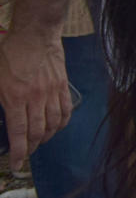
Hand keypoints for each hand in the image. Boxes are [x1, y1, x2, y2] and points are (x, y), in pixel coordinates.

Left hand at [0, 30, 70, 169]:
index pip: (19, 133)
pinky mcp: (63, 85)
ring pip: (53, 123)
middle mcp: (36, 98)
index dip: (18, 152)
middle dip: (31, 147)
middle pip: (38, 132)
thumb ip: (1, 101)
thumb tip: (3, 118)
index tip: (16, 164)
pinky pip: (65, 110)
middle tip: (26, 153)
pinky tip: (57, 127)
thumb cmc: (11, 54)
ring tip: (40, 141)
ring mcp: (52, 92)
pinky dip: (62, 122)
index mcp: (16, 98)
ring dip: (47, 137)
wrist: (35, 35)